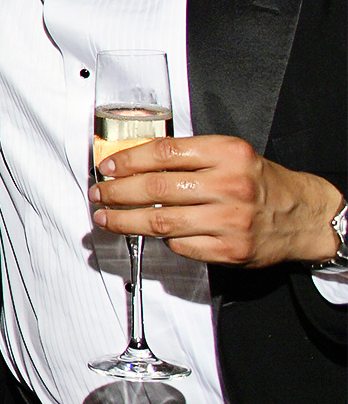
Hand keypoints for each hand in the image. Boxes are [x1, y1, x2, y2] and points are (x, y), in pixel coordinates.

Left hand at [92, 135, 344, 266]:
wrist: (303, 215)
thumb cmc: (260, 182)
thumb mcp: (230, 155)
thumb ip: (187, 157)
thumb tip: (131, 162)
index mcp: (228, 154)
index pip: (164, 153)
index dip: (128, 160)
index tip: (109, 167)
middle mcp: (230, 186)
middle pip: (155, 189)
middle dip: (117, 193)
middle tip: (99, 194)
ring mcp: (230, 220)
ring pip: (160, 221)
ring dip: (124, 220)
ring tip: (107, 218)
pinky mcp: (229, 249)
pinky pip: (180, 245)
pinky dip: (161, 240)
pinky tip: (150, 234)